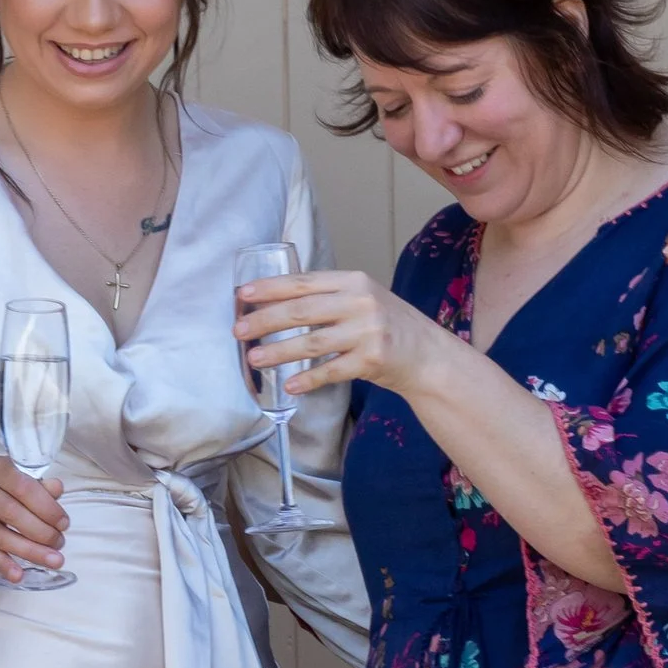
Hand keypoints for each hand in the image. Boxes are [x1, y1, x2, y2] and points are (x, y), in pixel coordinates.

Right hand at [0, 454, 68, 583]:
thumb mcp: (12, 478)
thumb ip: (36, 485)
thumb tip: (57, 489)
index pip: (23, 487)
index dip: (46, 507)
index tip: (64, 524)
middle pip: (11, 513)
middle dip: (41, 532)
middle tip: (59, 544)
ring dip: (28, 551)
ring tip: (52, 561)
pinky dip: (3, 564)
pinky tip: (19, 574)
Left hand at [238, 268, 444, 405]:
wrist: (428, 355)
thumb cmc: (388, 326)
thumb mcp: (362, 300)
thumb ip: (328, 298)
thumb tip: (274, 304)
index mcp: (354, 281)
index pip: (304, 282)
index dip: (270, 288)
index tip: (242, 295)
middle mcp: (361, 302)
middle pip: (302, 310)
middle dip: (265, 320)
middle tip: (239, 330)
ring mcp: (368, 331)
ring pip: (312, 342)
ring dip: (278, 352)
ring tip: (254, 358)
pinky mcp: (372, 360)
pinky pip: (331, 370)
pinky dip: (308, 379)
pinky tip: (289, 385)